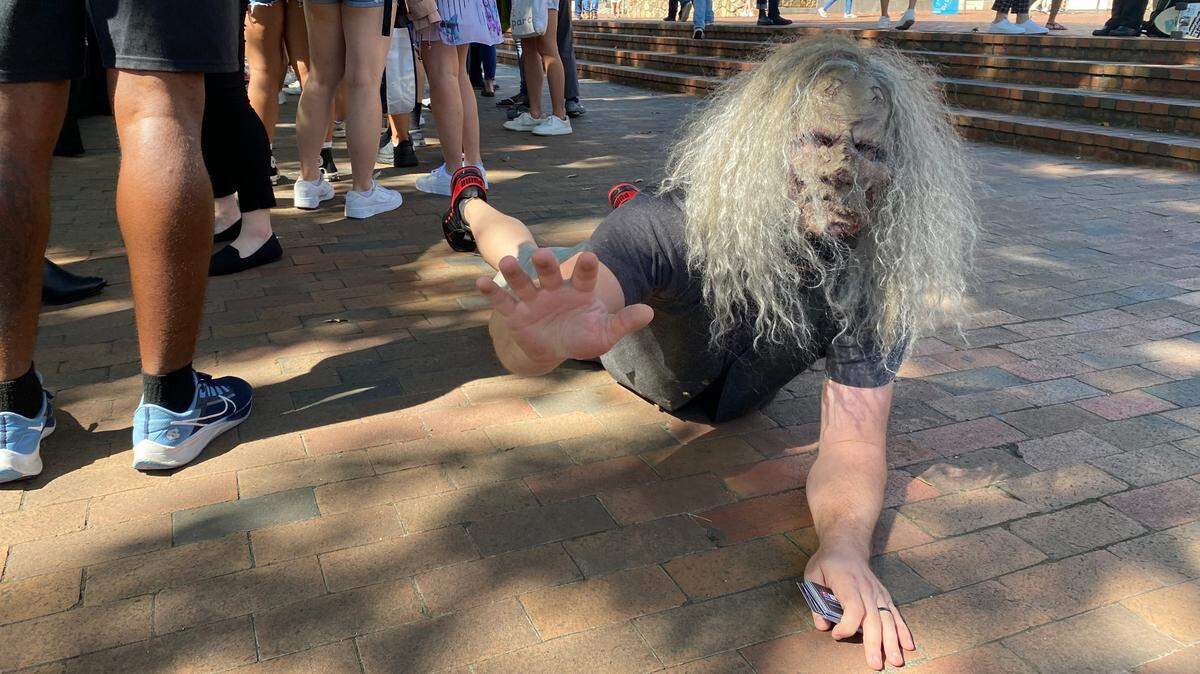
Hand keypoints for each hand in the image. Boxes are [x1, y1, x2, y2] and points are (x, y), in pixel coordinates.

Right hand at [476, 249, 653, 363]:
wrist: (555, 348)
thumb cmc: (583, 336)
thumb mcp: (605, 333)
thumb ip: (624, 323)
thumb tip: (649, 313)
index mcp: (578, 290)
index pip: (583, 276)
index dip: (586, 267)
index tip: (590, 256)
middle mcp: (554, 289)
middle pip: (549, 273)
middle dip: (545, 264)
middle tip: (541, 254)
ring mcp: (533, 299)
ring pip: (523, 282)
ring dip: (515, 273)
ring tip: (507, 263)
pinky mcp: (515, 313)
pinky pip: (502, 301)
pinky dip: (491, 292)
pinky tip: (480, 282)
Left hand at [805, 544, 915, 669]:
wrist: (847, 546)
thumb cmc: (827, 563)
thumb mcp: (813, 576)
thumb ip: (816, 601)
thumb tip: (823, 625)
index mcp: (847, 582)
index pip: (853, 607)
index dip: (847, 625)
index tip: (837, 635)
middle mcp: (866, 589)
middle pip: (873, 618)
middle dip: (875, 643)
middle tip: (876, 664)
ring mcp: (878, 593)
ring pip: (888, 619)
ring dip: (892, 641)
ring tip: (896, 661)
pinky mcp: (884, 596)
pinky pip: (895, 614)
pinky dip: (902, 630)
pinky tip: (908, 645)